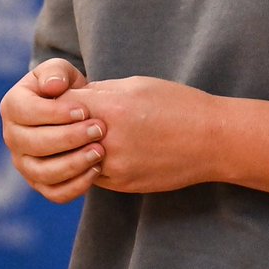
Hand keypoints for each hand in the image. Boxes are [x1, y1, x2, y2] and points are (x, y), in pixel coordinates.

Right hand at [0, 59, 105, 203]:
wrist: (73, 112)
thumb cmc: (65, 87)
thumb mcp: (60, 72)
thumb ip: (55, 72)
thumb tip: (53, 86)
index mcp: (12, 106)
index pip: (26, 112)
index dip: (55, 113)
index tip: (84, 110)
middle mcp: (12, 137)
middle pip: (35, 144)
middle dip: (70, 138)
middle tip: (99, 129)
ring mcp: (24, 163)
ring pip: (43, 172)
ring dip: (74, 164)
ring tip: (100, 151)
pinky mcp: (39, 183)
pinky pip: (54, 193)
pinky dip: (76, 186)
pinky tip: (97, 170)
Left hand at [64, 76, 218, 193]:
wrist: (211, 139)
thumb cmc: (177, 104)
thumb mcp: (137, 85)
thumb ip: (102, 91)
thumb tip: (75, 95)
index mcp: (111, 107)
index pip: (61, 105)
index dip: (56, 102)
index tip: (59, 101)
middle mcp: (108, 138)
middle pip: (62, 135)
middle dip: (61, 127)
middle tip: (62, 122)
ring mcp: (115, 165)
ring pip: (74, 159)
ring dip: (75, 149)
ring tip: (83, 138)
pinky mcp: (123, 183)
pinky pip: (93, 176)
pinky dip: (92, 165)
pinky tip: (105, 153)